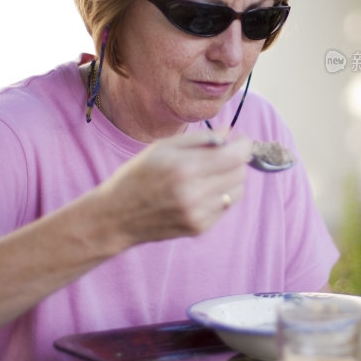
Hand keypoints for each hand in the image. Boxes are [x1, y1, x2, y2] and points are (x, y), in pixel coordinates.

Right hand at [94, 130, 252, 249]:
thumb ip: (199, 139)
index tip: (239, 139)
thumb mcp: (162, 147)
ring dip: (230, 178)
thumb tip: (229, 133)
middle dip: (236, 160)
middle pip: (239, 172)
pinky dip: (220, 195)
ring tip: (209, 173)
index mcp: (184, 168)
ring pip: (237, 191)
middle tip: (222, 154)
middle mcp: (194, 193)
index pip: (235, 156)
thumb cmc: (137, 175)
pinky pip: (225, 206)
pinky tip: (200, 191)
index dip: (243, 144)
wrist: (117, 216)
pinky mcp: (199, 228)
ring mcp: (198, 214)